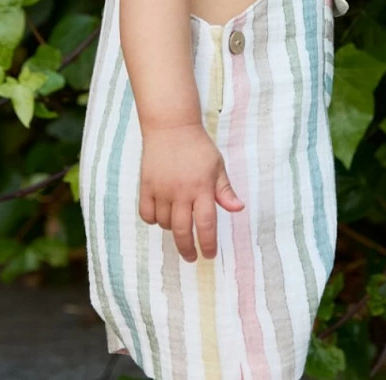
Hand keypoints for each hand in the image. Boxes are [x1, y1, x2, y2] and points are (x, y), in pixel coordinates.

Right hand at [138, 123, 243, 261]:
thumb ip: (225, 190)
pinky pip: (147, 214)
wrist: (171, 127)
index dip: (207, 244)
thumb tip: (238, 209)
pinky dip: (154, 220)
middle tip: (191, 257)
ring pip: (165, 224)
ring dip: (172, 230)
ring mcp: (162, 189)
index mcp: (202, 187)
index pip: (206, 224)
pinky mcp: (146, 185)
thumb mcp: (217, 165)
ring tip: (179, 224)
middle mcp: (182, 191)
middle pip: (182, 231)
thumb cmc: (198, 146)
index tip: (208, 255)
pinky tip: (161, 215)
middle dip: (187, 249)